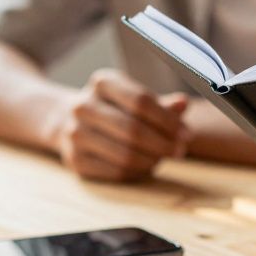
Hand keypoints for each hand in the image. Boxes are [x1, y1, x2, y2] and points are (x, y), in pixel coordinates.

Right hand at [53, 69, 191, 181]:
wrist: (69, 122)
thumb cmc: (114, 108)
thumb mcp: (135, 99)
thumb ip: (161, 104)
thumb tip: (183, 103)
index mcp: (102, 83)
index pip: (141, 101)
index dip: (168, 120)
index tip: (186, 134)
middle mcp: (83, 106)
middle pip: (133, 130)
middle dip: (163, 144)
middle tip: (180, 151)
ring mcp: (75, 134)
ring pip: (125, 155)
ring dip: (152, 161)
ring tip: (163, 158)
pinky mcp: (75, 160)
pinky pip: (116, 172)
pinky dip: (137, 172)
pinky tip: (145, 166)